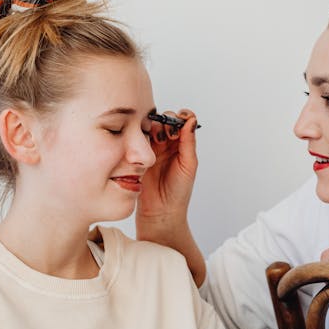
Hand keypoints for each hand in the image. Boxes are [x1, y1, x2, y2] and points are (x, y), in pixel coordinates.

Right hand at [138, 109, 198, 223]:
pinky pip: (137, 138)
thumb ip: (188, 142)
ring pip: (150, 127)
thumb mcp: (188, 165)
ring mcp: (151, 149)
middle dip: (167, 122)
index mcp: (181, 145)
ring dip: (155, 127)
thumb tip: (191, 121)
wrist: (161, 211)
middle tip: (170, 135)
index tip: (183, 119)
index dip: (182, 117)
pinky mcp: (136, 155)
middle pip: (165, 120)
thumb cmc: (178, 191)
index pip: (182, 122)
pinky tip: (145, 142)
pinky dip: (140, 135)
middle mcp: (166, 144)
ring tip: (158, 141)